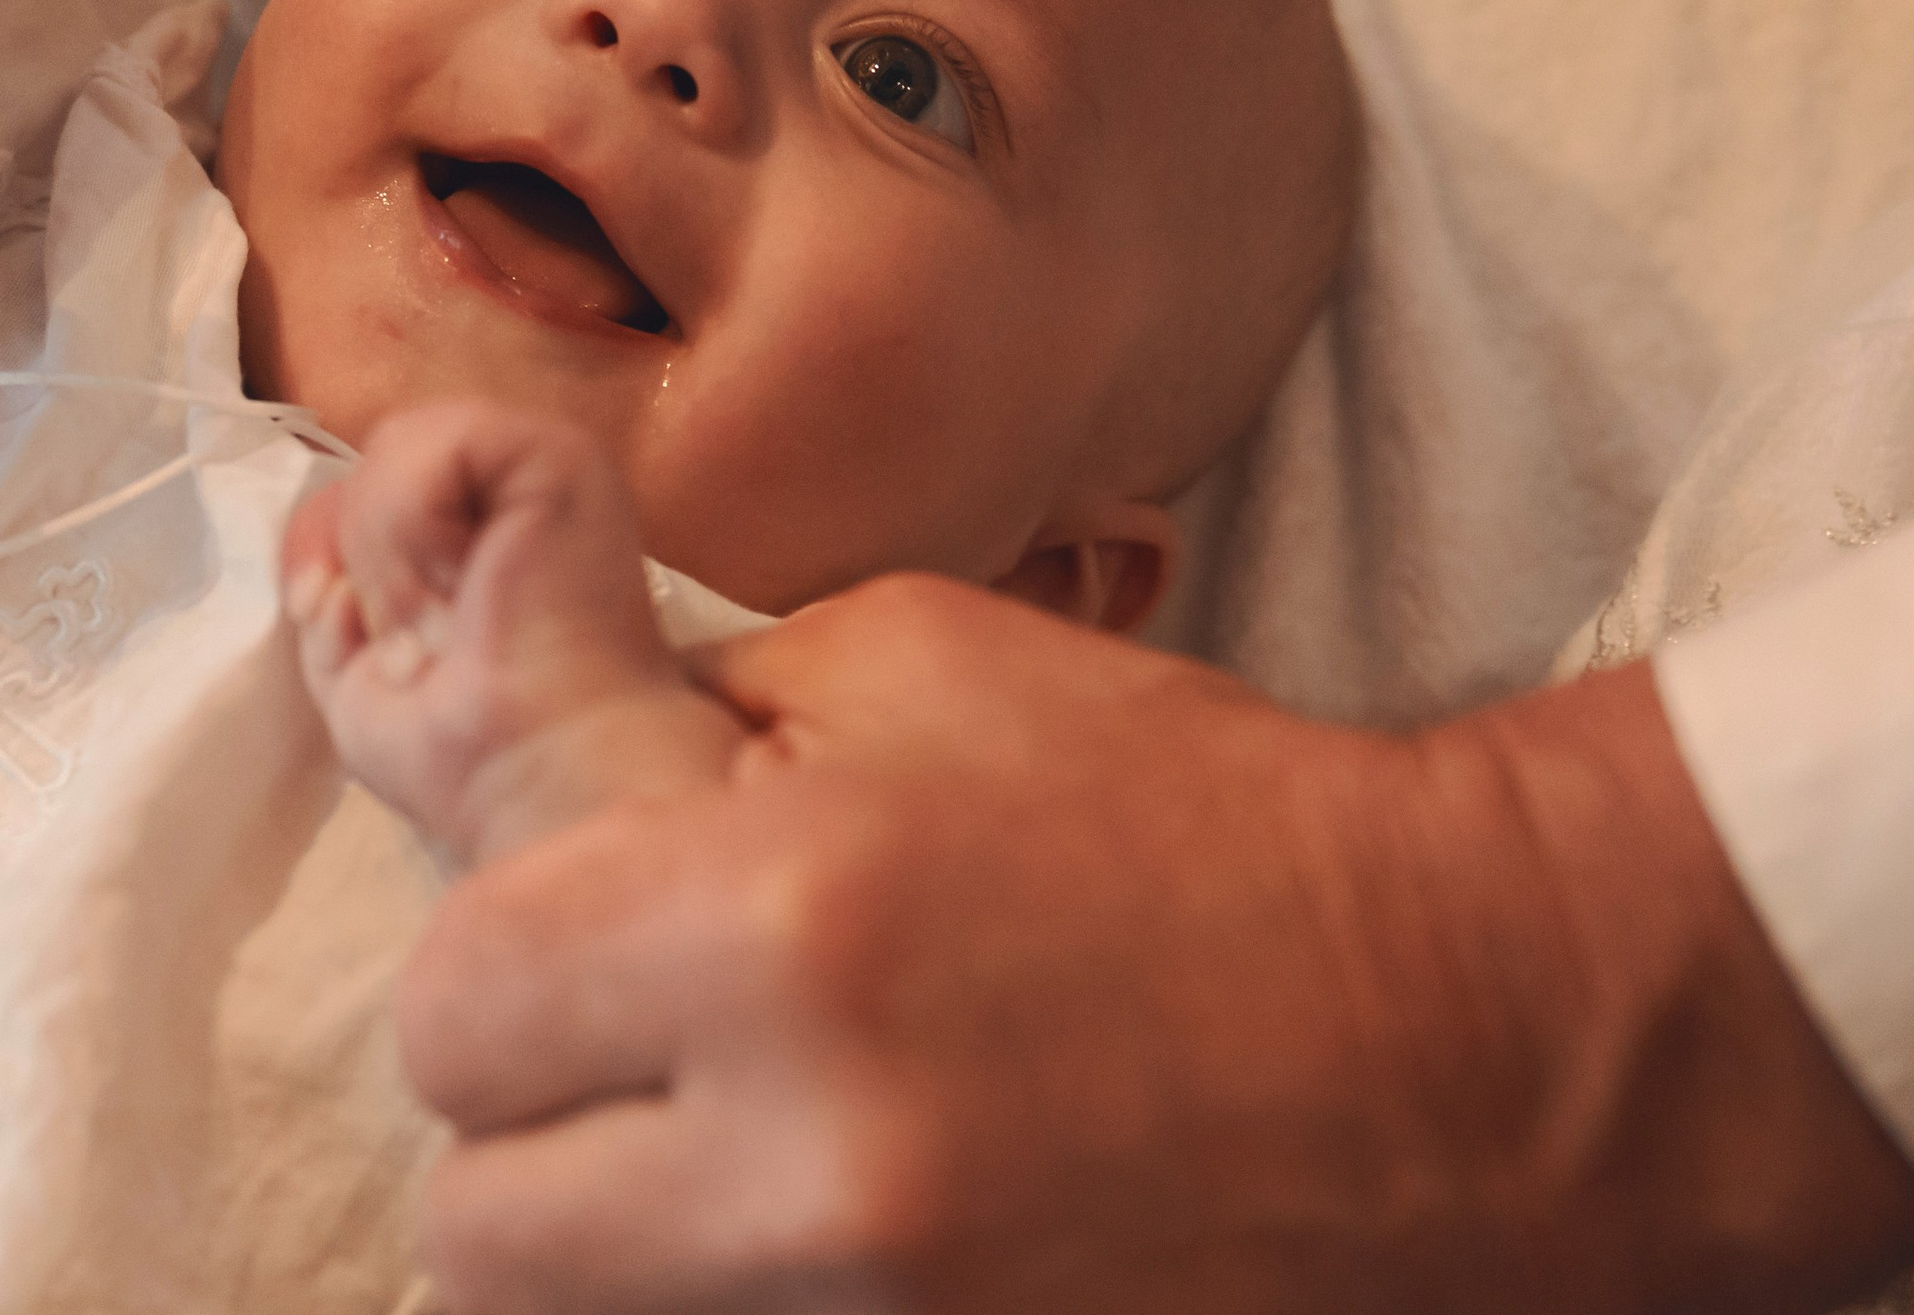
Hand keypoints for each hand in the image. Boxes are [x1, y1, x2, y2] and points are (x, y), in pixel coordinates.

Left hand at [285, 403, 738, 865]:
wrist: (544, 777)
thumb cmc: (470, 751)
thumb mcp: (354, 671)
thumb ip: (329, 597)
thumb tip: (326, 567)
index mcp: (480, 525)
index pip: (367, 483)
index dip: (325, 542)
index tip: (324, 618)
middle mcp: (513, 483)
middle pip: (377, 459)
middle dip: (353, 548)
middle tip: (397, 640)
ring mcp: (543, 458)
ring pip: (397, 446)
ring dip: (387, 551)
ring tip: (436, 624)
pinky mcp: (558, 453)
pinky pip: (434, 447)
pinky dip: (412, 529)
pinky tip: (458, 590)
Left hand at [398, 579, 1913, 1313]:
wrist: (1460, 1026)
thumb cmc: (1185, 807)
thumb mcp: (917, 663)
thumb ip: (694, 717)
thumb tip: (551, 800)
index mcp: (775, 923)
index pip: (453, 1008)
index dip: (493, 972)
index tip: (559, 953)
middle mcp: (810, 1160)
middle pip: (476, 1229)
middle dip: (526, 1134)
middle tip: (628, 1075)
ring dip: (609, 1253)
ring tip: (718, 1163)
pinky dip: (735, 1306)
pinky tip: (830, 1232)